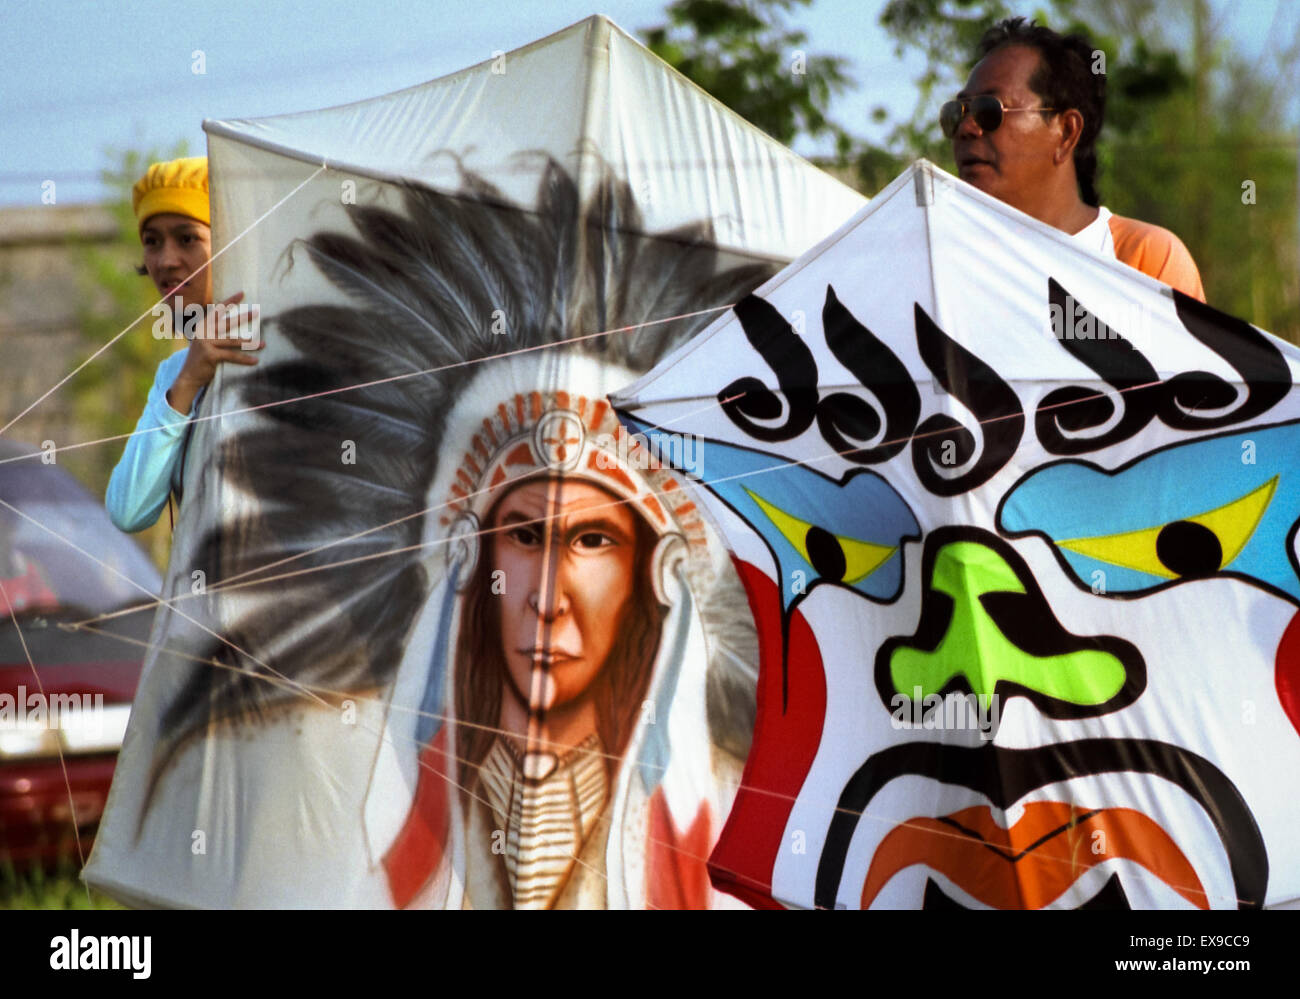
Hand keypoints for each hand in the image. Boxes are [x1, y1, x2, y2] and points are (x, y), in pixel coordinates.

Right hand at [166, 292, 262, 414]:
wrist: (188, 376)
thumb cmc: (201, 359)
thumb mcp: (205, 342)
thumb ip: (214, 333)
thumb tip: (234, 325)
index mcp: (202, 326)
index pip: (217, 310)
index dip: (230, 301)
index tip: (242, 293)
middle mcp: (203, 332)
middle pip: (227, 322)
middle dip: (243, 317)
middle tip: (257, 312)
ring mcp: (206, 342)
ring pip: (233, 341)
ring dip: (249, 343)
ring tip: (263, 344)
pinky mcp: (210, 354)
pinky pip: (232, 356)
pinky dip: (244, 359)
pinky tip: (255, 361)